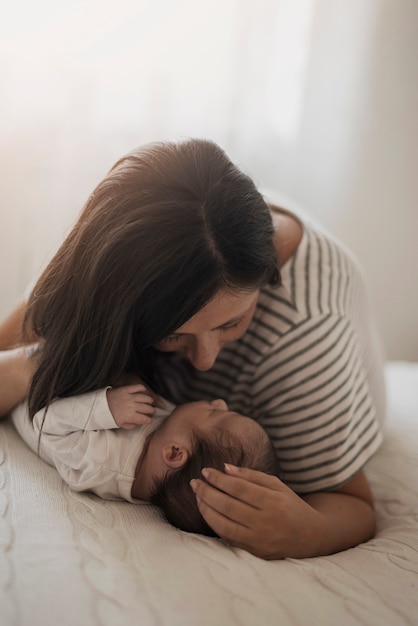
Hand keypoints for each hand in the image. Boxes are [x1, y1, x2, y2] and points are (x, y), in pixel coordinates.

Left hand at [107, 384, 164, 429]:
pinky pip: (139, 387)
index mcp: (130, 416)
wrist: (99, 405)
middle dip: (152, 412)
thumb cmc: (110, 415)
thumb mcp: (120, 425)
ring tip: (149, 403)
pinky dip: (143, 388)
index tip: (149, 420)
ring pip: (146, 398)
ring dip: (150, 401)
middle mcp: (132, 406)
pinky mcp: (127, 389)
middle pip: (148, 409)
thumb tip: (140, 423)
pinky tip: (143, 391)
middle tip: (151, 412)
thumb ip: (132, 425)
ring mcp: (130, 396)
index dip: (149, 420)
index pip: (146, 419)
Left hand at [190, 465, 323, 559]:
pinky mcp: (254, 552)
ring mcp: (259, 540)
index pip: (238, 489)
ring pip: (223, 524)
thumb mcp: (277, 485)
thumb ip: (251, 475)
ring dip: (206, 509)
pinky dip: (214, 524)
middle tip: (195, 483)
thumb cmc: (291, 505)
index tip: (205, 471)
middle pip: (227, 506)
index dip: (218, 479)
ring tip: (198, 496)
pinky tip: (208, 512)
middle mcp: (265, 522)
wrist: (311, 536)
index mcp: (272, 502)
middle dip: (207, 492)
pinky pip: (228, 538)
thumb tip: (225, 468)